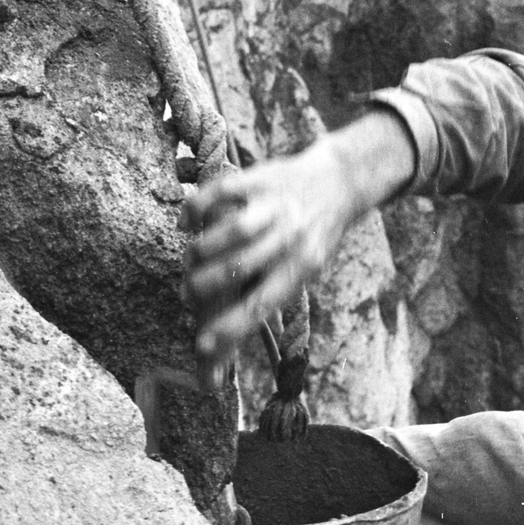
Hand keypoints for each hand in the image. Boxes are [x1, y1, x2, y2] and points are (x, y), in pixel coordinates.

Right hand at [181, 144, 348, 355]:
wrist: (338, 185)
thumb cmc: (312, 240)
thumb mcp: (305, 271)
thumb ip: (270, 294)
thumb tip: (232, 334)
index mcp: (302, 268)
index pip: (262, 304)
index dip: (230, 327)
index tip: (202, 345)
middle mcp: (290, 238)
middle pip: (239, 266)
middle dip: (203, 285)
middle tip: (188, 294)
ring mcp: (274, 207)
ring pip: (231, 231)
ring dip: (201, 251)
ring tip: (190, 262)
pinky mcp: (259, 179)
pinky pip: (220, 192)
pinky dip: (195, 208)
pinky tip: (186, 224)